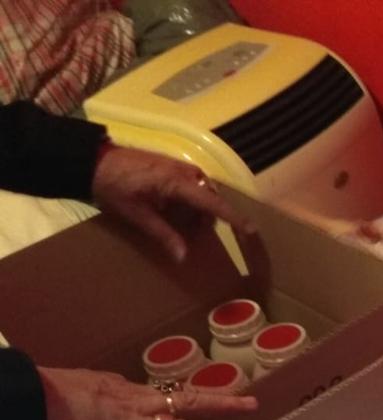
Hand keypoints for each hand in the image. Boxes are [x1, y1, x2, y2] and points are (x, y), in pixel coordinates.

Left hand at [38, 367, 257, 419]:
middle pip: (187, 401)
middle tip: (251, 403)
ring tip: (212, 402)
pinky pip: (139, 393)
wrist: (31, 399)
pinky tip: (144, 406)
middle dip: (221, 403)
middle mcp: (138, 398)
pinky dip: (154, 400)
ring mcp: (122, 388)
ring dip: (193, 400)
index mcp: (139, 416)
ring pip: (165, 395)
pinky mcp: (104, 383)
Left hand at [91, 146, 255, 261]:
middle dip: (204, 219)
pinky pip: (192, 186)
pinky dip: (187, 201)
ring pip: (201, 194)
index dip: (233, 217)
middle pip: (209, 200)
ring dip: (194, 211)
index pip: (212, 203)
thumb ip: (163, 234)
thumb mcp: (136, 215)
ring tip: (173, 223)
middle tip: (188, 236)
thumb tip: (184, 257)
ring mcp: (179, 166)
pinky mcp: (172, 166)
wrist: (92, 161)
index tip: (251, 229)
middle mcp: (185, 172)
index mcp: (176, 183)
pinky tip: (169, 209)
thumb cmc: (112, 188)